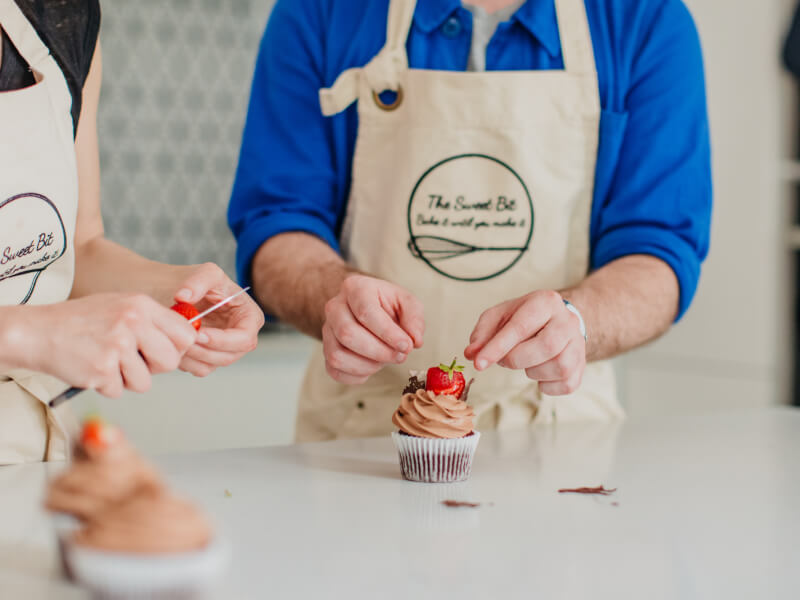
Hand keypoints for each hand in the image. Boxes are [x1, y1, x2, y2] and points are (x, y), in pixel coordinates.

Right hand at [21, 294, 197, 396]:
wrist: (39, 331)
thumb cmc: (83, 321)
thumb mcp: (122, 306)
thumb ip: (153, 321)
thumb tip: (188, 341)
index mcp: (142, 306)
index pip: (186, 333)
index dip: (179, 348)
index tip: (166, 351)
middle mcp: (133, 323)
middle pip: (171, 361)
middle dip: (157, 368)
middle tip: (137, 362)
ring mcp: (117, 346)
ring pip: (145, 382)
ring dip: (128, 379)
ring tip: (108, 362)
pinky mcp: (102, 369)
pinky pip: (119, 390)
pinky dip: (107, 386)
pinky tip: (93, 368)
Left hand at [171, 263, 263, 376]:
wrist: (179, 291)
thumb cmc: (200, 282)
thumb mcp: (206, 272)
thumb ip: (198, 281)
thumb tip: (183, 297)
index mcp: (249, 317)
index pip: (244, 338)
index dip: (223, 340)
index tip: (199, 334)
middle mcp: (240, 338)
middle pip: (228, 356)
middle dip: (203, 350)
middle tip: (181, 339)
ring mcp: (224, 350)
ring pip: (211, 365)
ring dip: (191, 356)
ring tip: (172, 338)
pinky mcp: (208, 358)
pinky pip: (198, 368)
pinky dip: (184, 361)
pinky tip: (172, 344)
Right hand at [322, 274, 423, 383]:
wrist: (369, 311)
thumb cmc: (388, 305)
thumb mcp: (407, 302)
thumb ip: (414, 318)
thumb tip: (414, 340)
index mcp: (355, 287)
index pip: (365, 312)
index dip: (387, 333)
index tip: (406, 346)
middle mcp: (335, 307)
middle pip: (347, 334)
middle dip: (378, 352)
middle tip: (400, 356)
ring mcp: (327, 330)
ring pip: (337, 355)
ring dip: (367, 366)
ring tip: (385, 360)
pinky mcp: (326, 351)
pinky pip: (334, 371)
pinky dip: (357, 376)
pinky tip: (372, 367)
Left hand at [464, 290, 585, 394]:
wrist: (557, 320)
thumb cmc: (525, 318)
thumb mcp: (501, 315)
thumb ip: (483, 332)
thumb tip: (472, 353)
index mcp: (545, 302)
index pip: (520, 327)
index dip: (496, 347)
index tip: (478, 363)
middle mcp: (567, 321)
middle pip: (546, 347)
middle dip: (517, 360)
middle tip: (505, 360)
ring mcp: (579, 343)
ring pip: (560, 367)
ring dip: (533, 372)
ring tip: (525, 362)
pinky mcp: (582, 364)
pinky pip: (567, 384)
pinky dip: (547, 386)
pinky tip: (539, 373)